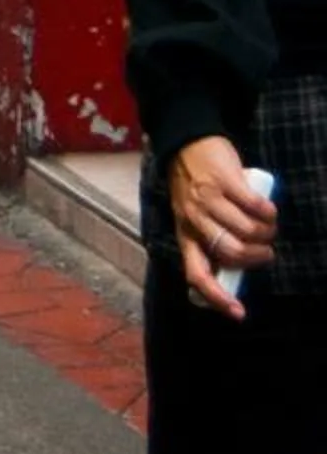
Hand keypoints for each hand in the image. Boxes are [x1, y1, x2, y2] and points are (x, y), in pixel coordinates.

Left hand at [168, 135, 276, 318]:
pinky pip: (254, 205)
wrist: (186, 140)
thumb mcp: (190, 214)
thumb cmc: (192, 183)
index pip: (196, 273)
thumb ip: (206, 237)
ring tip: (269, 229)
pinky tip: (269, 212)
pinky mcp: (224, 180)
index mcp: (184, 232)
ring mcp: (208, 198)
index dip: (217, 297)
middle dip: (256, 257)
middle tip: (265, 251)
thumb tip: (236, 265)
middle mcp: (194, 218)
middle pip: (232, 252)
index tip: (238, 313)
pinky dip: (268, 213)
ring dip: (266, 234)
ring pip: (246, 230)